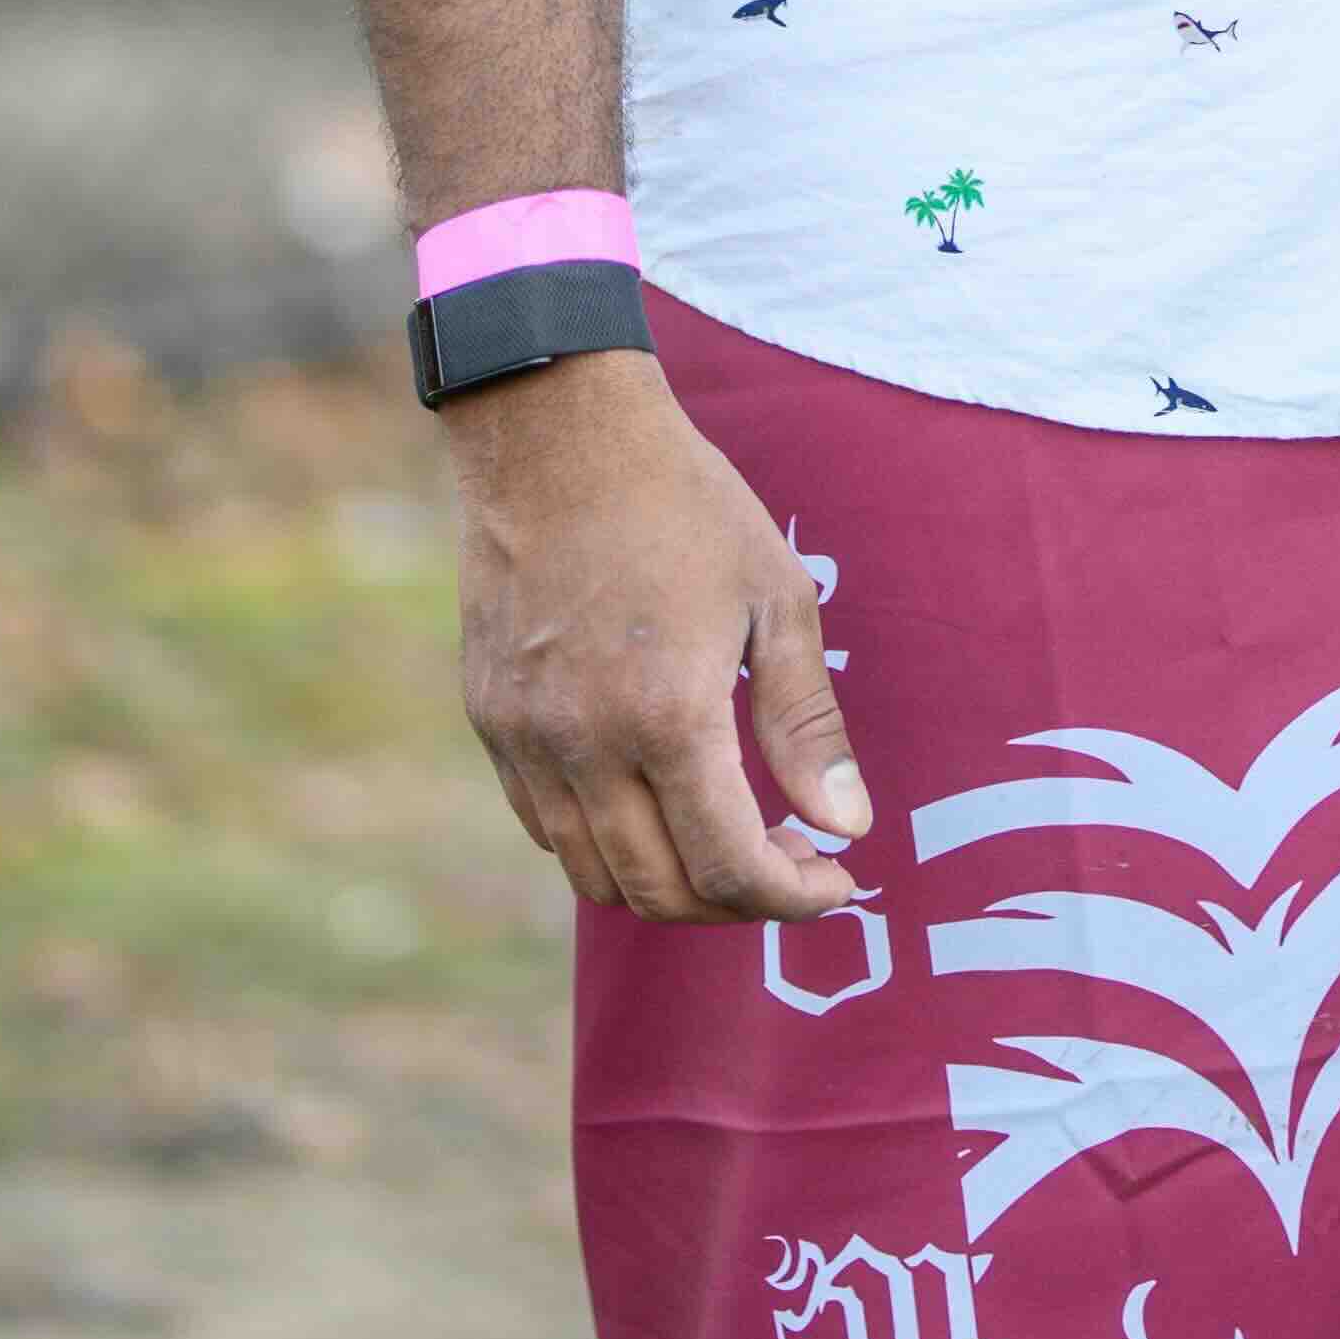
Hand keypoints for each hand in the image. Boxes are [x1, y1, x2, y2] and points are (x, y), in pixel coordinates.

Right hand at [444, 343, 870, 917]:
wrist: (558, 437)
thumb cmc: (683, 506)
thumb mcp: (774, 600)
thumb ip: (807, 726)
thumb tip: (848, 826)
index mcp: (668, 716)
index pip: (729, 867)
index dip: (792, 894)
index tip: (835, 878)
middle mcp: (585, 746)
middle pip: (660, 893)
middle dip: (736, 901)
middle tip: (790, 860)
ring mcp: (525, 741)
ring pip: (595, 878)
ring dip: (668, 883)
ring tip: (725, 835)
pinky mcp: (491, 723)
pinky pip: (546, 828)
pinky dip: (605, 843)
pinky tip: (654, 795)